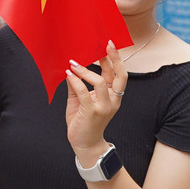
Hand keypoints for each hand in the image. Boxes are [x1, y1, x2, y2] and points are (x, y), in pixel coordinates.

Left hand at [64, 41, 126, 164]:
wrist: (85, 144)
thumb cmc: (83, 122)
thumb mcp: (80, 100)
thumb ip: (77, 85)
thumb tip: (71, 68)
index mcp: (113, 96)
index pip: (118, 73)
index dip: (114, 58)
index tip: (107, 44)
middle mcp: (112, 100)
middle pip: (120, 75)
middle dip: (114, 58)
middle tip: (106, 44)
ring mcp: (103, 106)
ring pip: (100, 81)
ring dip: (85, 70)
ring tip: (73, 63)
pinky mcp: (92, 111)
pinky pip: (84, 92)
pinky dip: (76, 81)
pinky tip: (69, 74)